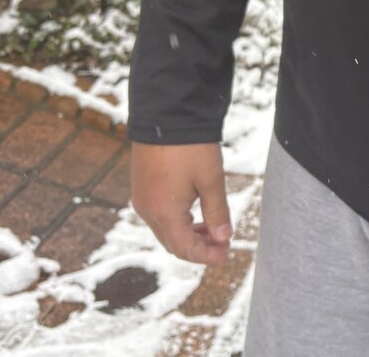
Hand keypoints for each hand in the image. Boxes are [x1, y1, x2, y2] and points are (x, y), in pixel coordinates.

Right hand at [130, 141, 232, 265]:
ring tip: (213, 228)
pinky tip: (195, 212)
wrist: (165, 113)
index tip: (228, 255)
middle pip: (173, 243)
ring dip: (188, 233)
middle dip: (199, 247)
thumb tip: (225, 238)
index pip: (185, 249)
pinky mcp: (141, 186)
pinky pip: (158, 214)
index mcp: (163, 213)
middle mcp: (146, 210)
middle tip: (224, 243)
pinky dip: (177, 220)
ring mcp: (141, 198)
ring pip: (165, 229)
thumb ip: (217, 212)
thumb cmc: (191, 147)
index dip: (208, 255)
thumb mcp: (211, 180)